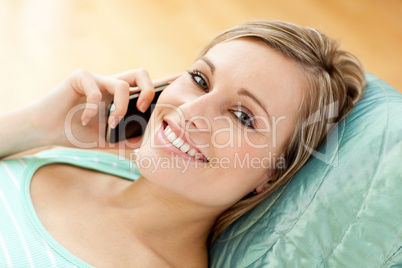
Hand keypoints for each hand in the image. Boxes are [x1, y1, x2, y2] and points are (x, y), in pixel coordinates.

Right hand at [31, 69, 180, 148]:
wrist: (46, 129)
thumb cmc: (77, 132)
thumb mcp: (106, 139)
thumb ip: (125, 139)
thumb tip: (147, 144)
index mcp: (119, 97)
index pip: (145, 85)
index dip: (162, 83)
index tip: (180, 83)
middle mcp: (111, 85)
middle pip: (141, 73)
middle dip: (150, 89)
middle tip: (145, 108)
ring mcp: (96, 79)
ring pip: (122, 83)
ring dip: (121, 107)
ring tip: (111, 123)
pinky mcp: (80, 78)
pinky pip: (96, 89)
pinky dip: (93, 108)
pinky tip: (84, 120)